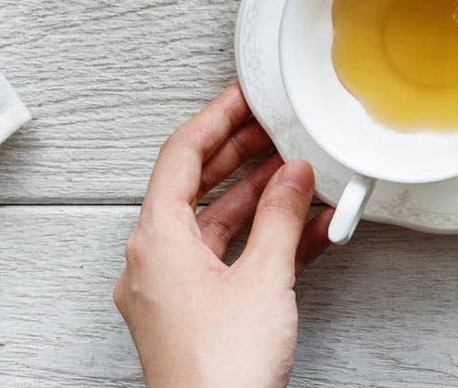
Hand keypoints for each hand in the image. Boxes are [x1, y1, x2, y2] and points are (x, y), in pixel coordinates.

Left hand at [114, 83, 332, 387]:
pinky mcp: (191, 318)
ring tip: (298, 173)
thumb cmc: (220, 372)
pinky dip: (260, 239)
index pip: (179, 155)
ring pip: (214, 223)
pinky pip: (225, 259)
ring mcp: (170, 292)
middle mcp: (154, 262)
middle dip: (240, 154)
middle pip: (194, 185)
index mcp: (155, 240)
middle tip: (274, 127)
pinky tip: (303, 229)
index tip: (243, 96)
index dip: (215, 118)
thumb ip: (281, 215)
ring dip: (257, 197)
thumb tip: (292, 175)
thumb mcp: (264, 277)